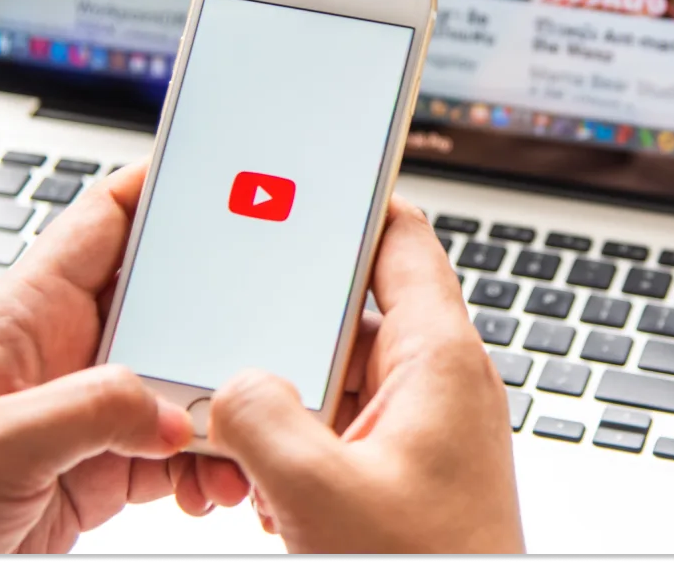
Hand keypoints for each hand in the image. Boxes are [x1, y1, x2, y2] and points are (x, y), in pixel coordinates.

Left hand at [0, 164, 249, 553]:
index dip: (165, 186)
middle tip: (275, 327)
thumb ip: (83, 413)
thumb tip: (173, 408)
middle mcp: (66, 353)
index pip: (105, 220)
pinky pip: (181, 449)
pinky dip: (211, 464)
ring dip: (226, 406)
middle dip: (227, 314)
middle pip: (171, 302)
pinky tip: (216, 481)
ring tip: (246, 433)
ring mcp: (89, 411)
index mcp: (27, 316)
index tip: (231, 174)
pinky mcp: (104, 467)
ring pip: (187, 382)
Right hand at [209, 196, 523, 553]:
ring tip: (244, 420)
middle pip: (355, 309)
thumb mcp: (319, 493)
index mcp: (440, 360)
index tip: (300, 180)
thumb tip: (235, 386)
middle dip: (289, 319)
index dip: (351, 202)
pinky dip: (300, 441)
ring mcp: (423, 430)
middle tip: (233, 315)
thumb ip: (261, 419)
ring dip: (287, 394)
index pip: (402, 239)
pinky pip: (344, 428)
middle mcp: (439, 385)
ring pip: (340, 376)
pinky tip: (266, 478)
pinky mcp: (407, 472)